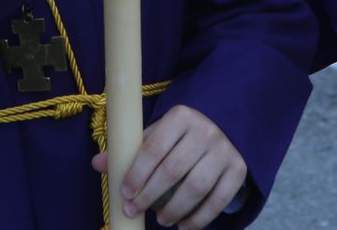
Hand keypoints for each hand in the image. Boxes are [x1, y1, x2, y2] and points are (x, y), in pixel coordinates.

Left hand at [93, 105, 246, 229]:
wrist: (226, 121)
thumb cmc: (182, 132)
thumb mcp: (158, 131)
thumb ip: (130, 149)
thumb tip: (98, 164)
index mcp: (181, 117)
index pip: (154, 148)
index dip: (137, 174)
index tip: (124, 193)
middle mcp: (205, 131)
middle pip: (173, 170)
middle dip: (149, 195)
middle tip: (134, 210)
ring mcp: (225, 150)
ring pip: (196, 187)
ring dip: (174, 210)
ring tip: (161, 219)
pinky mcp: (239, 169)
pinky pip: (219, 199)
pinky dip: (200, 218)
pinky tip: (184, 226)